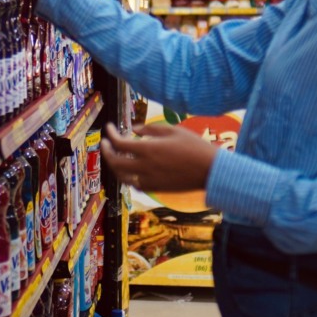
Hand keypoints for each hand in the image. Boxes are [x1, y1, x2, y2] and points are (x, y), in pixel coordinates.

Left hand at [100, 122, 217, 191]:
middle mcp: (144, 166)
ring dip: (115, 166)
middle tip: (106, 143)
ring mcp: (149, 180)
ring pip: (122, 176)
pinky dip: (128, 176)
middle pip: (115, 161)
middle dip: (107, 151)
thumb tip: (134, 129)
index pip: (119, 143)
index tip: (109, 127)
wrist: (210, 171)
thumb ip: (150, 130)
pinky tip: (131, 170)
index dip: (110, 134)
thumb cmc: (195, 147)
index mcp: (148, 150)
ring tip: (115, 156)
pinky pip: (135, 184)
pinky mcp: (155, 188)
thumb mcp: (173, 131)